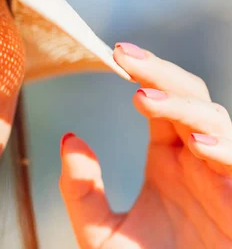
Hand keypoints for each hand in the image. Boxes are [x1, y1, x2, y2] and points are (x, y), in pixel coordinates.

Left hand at [59, 42, 231, 248]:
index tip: (115, 53)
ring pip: (217, 124)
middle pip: (191, 99)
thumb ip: (80, 190)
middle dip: (162, 74)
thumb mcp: (98, 231)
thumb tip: (69, 138)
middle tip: (125, 57)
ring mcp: (222, 181)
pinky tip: (198, 144)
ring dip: (186, 108)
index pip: (162, 100)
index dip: (145, 73)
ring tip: (145, 99)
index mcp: (169, 158)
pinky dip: (226, 152)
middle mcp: (198, 162)